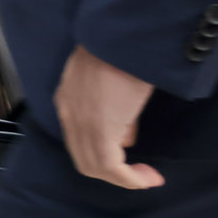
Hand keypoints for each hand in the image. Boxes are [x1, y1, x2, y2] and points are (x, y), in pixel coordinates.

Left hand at [54, 45, 163, 189]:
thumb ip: (115, 111)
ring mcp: (80, 123)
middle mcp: (68, 113)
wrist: (123, 38)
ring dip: (123, 178)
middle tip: (141, 173)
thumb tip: (125, 138)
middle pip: (83, 158)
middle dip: (113, 172)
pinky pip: (110, 167)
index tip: (130, 156)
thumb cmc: (123, 53)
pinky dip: (130, 179)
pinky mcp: (98, 131)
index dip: (104, 153)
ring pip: (94, 167)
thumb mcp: (113, 84)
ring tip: (148, 176)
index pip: (79, 139)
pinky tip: (149, 177)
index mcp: (68, 99)